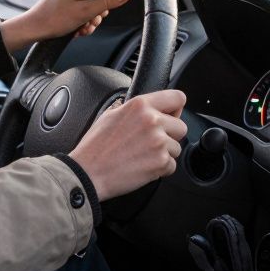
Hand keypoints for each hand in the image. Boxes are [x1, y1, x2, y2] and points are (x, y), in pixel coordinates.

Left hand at [0, 0, 131, 52]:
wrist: (35, 27)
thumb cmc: (55, 18)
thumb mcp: (87, 12)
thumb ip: (108, 2)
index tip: (105, 6)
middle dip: (98, 10)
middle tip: (91, 21)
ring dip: (91, 16)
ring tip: (82, 27)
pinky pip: (83, 2)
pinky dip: (83, 16)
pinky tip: (78, 27)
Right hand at [68, 90, 187, 199]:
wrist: (88, 172)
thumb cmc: (95, 147)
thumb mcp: (109, 115)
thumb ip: (131, 108)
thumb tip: (143, 108)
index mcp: (140, 106)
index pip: (177, 98)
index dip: (176, 109)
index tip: (171, 116)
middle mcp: (152, 121)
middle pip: (181, 126)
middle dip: (170, 135)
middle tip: (150, 142)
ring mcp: (158, 142)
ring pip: (177, 148)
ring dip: (164, 154)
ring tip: (142, 156)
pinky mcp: (160, 162)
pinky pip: (172, 165)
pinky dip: (160, 169)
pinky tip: (142, 166)